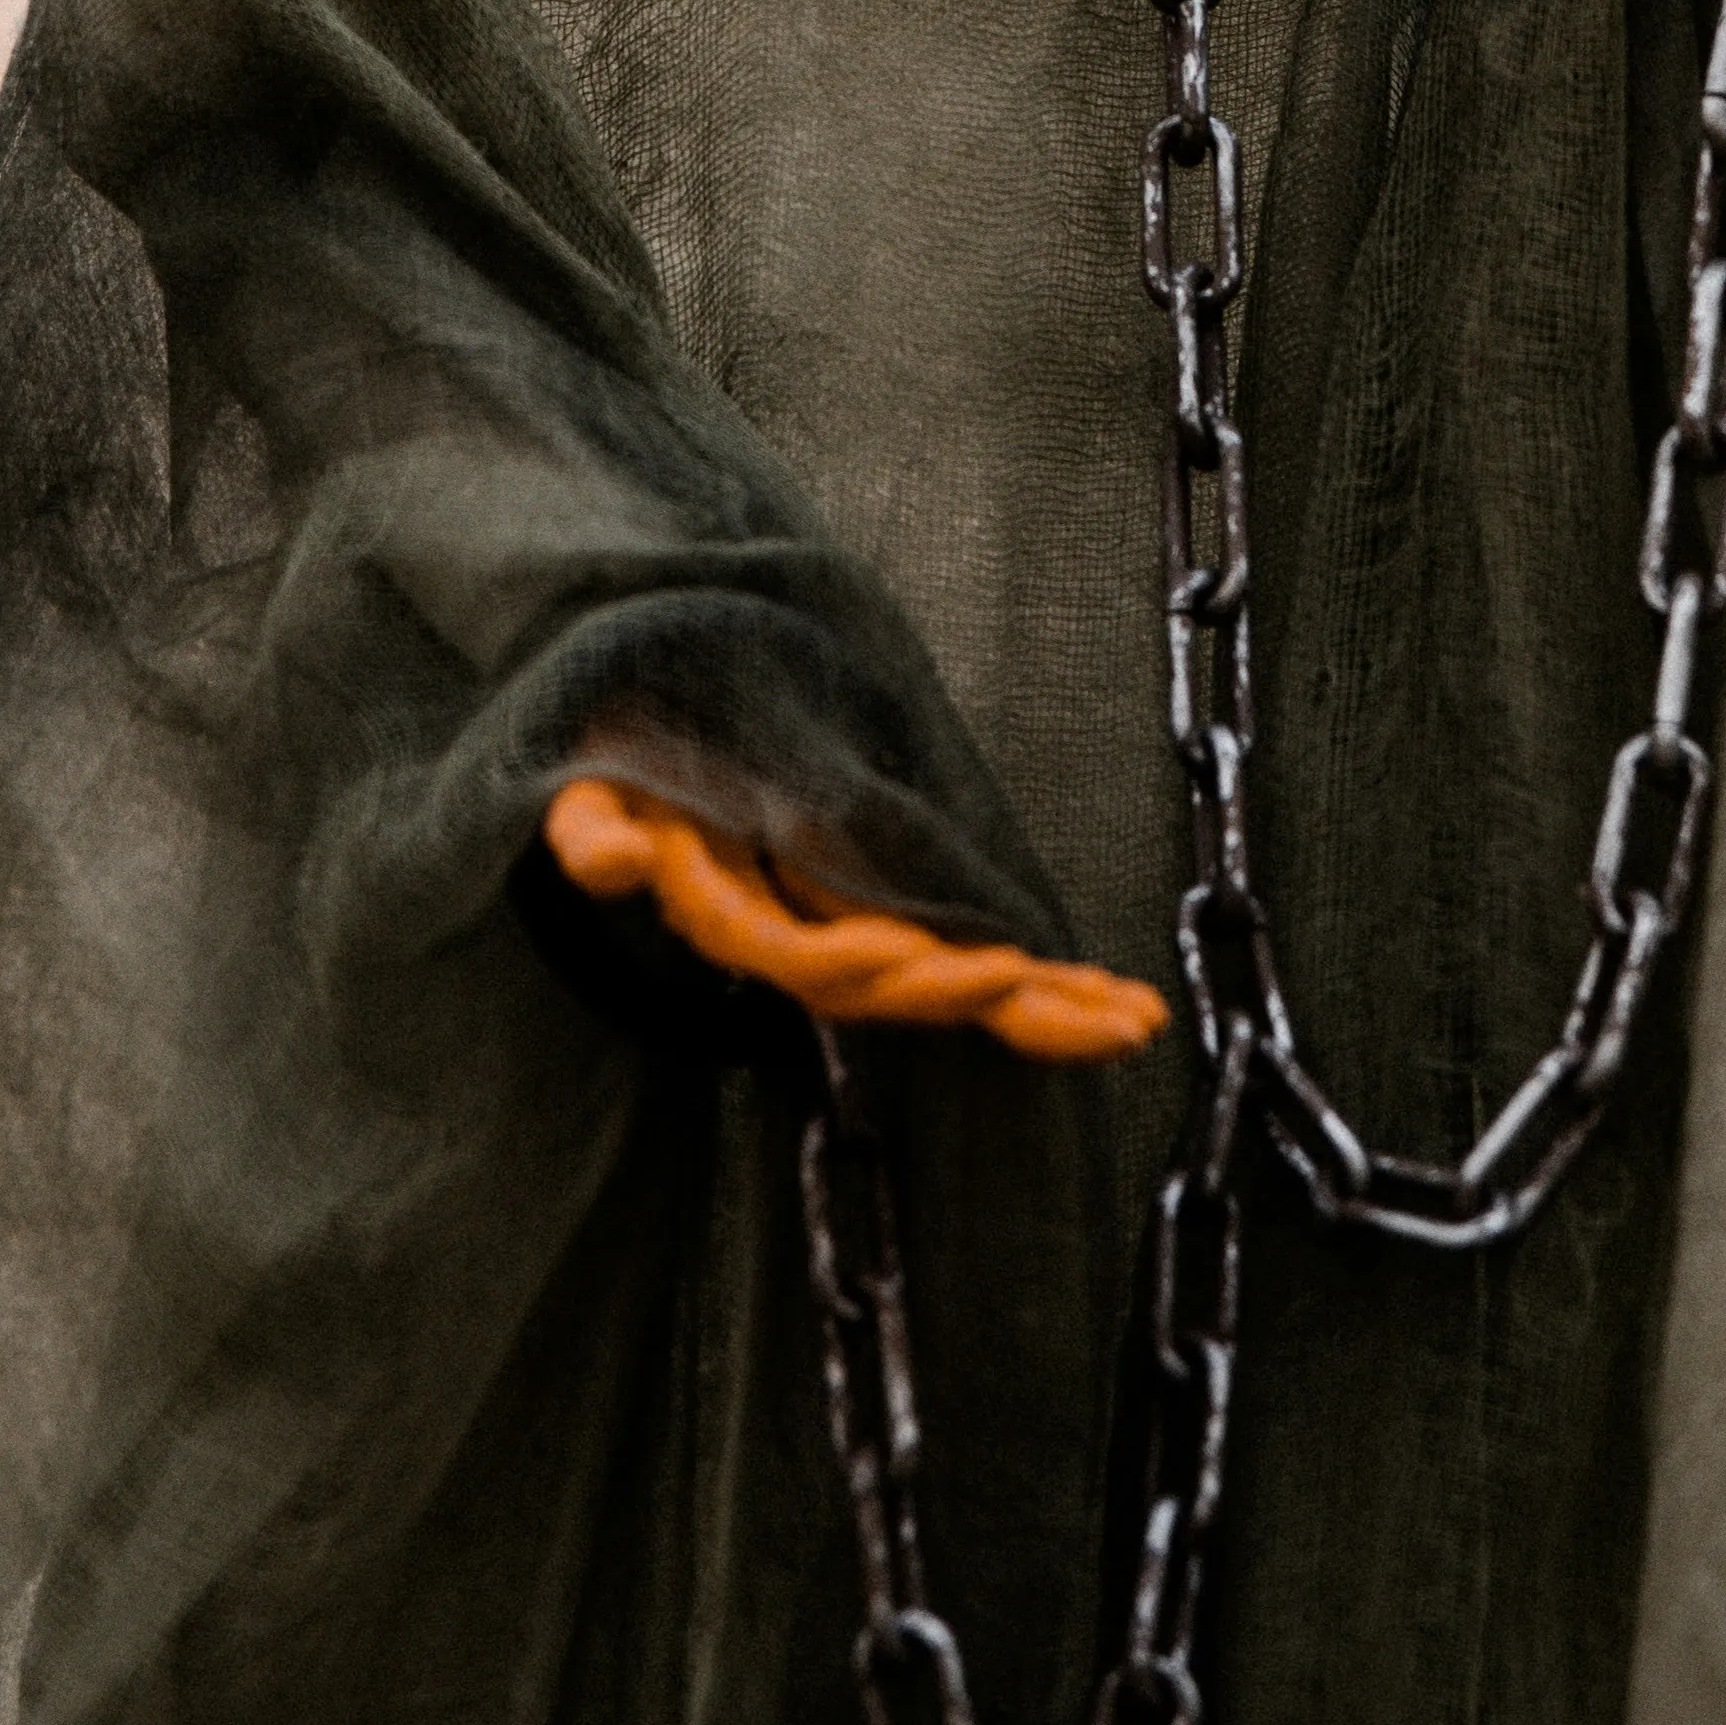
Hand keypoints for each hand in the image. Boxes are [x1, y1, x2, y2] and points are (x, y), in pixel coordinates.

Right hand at [541, 774, 1168, 1065]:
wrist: (651, 703)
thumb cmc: (628, 735)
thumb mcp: (595, 777)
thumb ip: (595, 827)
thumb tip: (607, 858)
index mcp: (737, 904)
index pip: (804, 951)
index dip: (861, 962)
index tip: (932, 963)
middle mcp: (805, 929)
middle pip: (900, 985)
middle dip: (983, 996)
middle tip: (1072, 1004)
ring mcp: (855, 923)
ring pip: (951, 985)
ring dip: (1044, 1007)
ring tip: (1130, 1020)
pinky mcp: (896, 903)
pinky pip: (976, 955)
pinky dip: (1054, 989)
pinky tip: (1128, 1012)